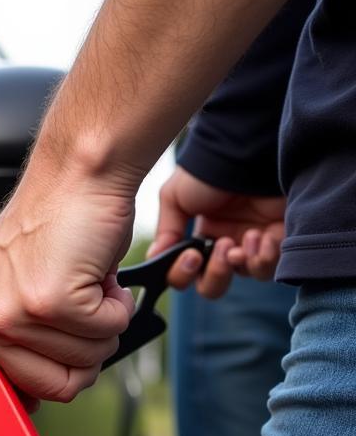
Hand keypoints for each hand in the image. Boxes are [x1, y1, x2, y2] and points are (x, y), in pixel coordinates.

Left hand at [0, 164, 135, 403]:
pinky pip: (104, 335)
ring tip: (90, 288)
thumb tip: (30, 390)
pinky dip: (118, 309)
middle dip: (79, 360)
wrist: (77, 173)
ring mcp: (12, 311)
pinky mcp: (50, 302)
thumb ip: (7, 332)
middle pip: (41, 387)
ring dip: (102, 329)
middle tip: (85, 321)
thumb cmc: (54, 223)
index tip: (27, 392)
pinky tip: (102, 280)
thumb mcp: (7, 280)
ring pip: (81, 364)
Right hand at [153, 166, 285, 296]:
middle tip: (223, 249)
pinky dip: (266, 256)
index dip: (185, 274)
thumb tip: (155, 260)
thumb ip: (165, 233)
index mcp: (198, 239)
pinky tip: (262, 235)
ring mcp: (253, 242)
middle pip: (214, 286)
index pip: (186, 275)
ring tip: (245, 239)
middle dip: (216, 276)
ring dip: (244, 265)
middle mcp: (225, 244)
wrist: (242, 149)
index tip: (192, 256)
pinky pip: (274, 263)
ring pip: (248, 277)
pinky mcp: (280, 236)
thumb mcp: (174, 198)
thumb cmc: (207, 170)